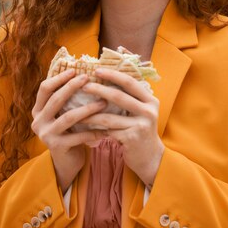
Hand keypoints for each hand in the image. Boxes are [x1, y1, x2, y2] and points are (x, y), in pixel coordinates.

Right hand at [31, 69, 106, 192]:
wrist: (66, 162)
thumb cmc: (68, 132)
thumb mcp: (62, 115)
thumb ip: (66, 100)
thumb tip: (84, 74)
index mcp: (38, 110)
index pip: (44, 89)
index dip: (59, 78)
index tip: (74, 70)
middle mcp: (38, 121)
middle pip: (56, 99)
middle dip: (72, 87)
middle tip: (88, 78)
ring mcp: (46, 135)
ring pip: (68, 117)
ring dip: (88, 109)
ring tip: (103, 102)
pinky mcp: (57, 147)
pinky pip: (79, 136)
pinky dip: (94, 131)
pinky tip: (107, 128)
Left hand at [80, 68, 163, 186]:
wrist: (150, 157)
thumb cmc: (140, 130)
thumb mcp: (141, 112)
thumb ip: (130, 98)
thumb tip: (105, 80)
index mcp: (150, 100)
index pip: (130, 82)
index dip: (113, 75)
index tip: (96, 70)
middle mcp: (148, 111)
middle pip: (119, 96)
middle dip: (99, 89)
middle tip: (83, 86)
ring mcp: (141, 125)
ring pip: (109, 116)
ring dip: (91, 113)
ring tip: (77, 110)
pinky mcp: (131, 138)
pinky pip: (108, 131)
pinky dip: (95, 128)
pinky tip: (84, 126)